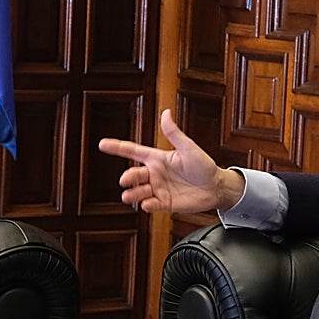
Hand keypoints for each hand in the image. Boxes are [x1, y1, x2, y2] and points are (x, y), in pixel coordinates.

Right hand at [98, 108, 243, 213]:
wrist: (215, 187)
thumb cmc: (203, 165)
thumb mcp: (189, 148)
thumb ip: (174, 133)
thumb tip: (166, 113)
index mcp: (157, 158)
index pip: (133, 151)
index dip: (117, 147)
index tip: (102, 144)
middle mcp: (155, 174)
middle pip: (133, 175)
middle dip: (127, 178)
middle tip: (126, 180)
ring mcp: (158, 189)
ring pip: (138, 192)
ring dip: (132, 194)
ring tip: (129, 196)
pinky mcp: (164, 203)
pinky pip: (151, 205)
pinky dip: (147, 206)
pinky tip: (148, 204)